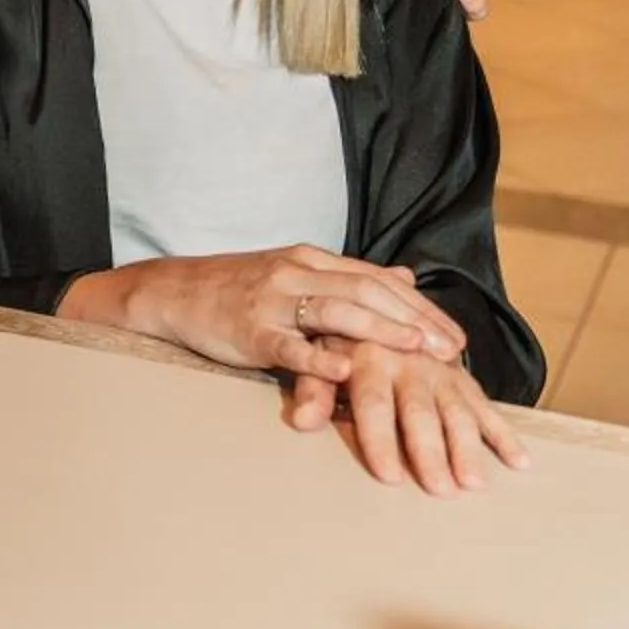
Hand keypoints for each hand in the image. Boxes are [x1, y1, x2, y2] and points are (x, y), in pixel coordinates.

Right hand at [63, 245, 466, 383]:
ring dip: (381, 330)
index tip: (455, 336)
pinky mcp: (249, 329)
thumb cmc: (237, 290)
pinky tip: (348, 368)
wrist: (174, 292)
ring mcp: (272, 300)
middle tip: (452, 350)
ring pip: (336, 310)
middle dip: (414, 321)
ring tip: (417, 350)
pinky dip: (320, 356)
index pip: (377, 280)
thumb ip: (348, 279)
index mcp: (310, 260)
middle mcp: (296, 273)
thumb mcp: (296, 275)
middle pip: (366, 292)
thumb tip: (405, 279)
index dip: (420, 308)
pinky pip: (290, 344)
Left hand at [286, 339, 528, 494]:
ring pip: (457, 411)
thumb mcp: (318, 353)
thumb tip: (301, 421)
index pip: (374, 403)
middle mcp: (409, 363)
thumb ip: (312, 387)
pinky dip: (504, 433)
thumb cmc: (342, 336)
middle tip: (441, 489)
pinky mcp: (461, 376)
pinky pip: (485, 405)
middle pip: (420, 412)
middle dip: (431, 452)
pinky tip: (520, 461)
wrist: (378, 298)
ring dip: (468, 448)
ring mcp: (440, 370)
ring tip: (474, 483)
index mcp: (370, 356)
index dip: (381, 439)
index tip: (389, 476)